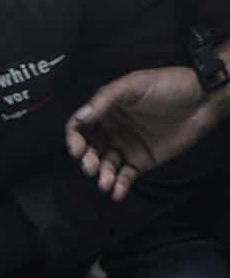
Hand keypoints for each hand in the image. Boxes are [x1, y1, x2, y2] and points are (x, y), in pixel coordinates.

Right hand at [65, 65, 226, 201]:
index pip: (80, 126)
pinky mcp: (141, 161)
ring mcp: (126, 146)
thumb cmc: (170, 85)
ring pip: (105, 166)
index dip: (74, 139)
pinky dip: (118, 187)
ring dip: (101, 176)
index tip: (77, 149)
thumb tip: (80, 118)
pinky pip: (124, 177)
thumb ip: (106, 98)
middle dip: (86, 161)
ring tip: (105, 183)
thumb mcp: (135, 84)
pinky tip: (116, 192)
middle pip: (89, 149)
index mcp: (107, 109)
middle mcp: (113, 129)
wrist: (203, 100)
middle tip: (91, 167)